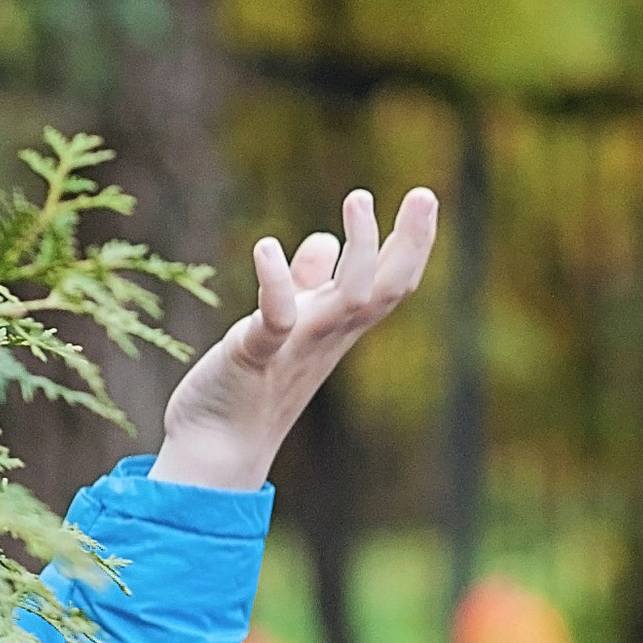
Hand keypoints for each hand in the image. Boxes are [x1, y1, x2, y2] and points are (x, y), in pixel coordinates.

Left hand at [150, 185, 438, 493]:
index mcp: (336, 328)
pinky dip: (275, 286)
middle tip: (424, 195)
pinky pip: (274, 321)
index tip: (424, 197)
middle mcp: (327, 336)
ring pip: (349, 302)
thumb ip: (306, 282)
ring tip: (359, 199)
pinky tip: (265, 248)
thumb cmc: (250, 386)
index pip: (389, 284)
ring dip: (361, 251)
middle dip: (408, 244)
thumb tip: (324, 241)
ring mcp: (297, 346)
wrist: (217, 447)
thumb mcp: (286, 323)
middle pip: (385, 291)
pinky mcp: (255, 356)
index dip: (412, 244)